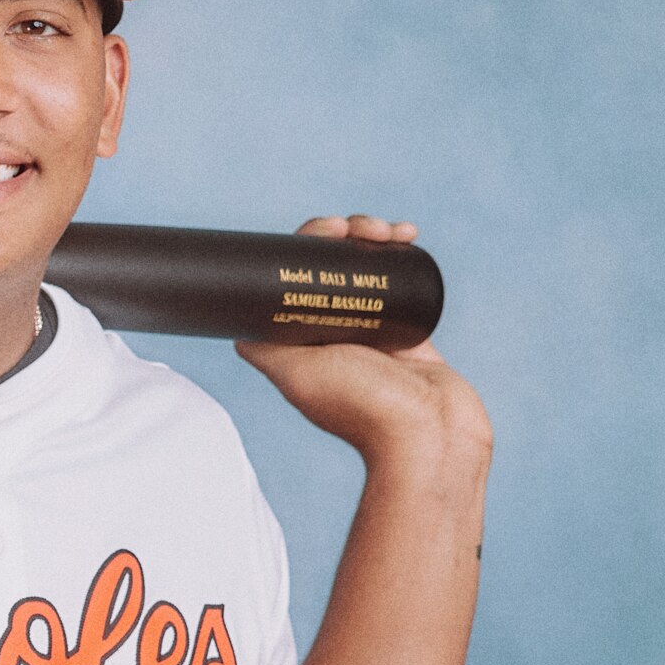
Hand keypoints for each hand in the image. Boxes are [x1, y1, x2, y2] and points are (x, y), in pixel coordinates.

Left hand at [235, 215, 491, 479]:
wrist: (429, 437)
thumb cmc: (363, 408)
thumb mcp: (298, 374)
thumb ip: (265, 348)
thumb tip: (236, 326)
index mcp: (304, 341)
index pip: (296, 278)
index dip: (306, 246)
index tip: (325, 229)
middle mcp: (335, 333)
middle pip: (331, 265)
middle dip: (343, 234)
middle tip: (356, 226)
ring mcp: (373, 328)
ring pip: (366, 267)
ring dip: (373, 237)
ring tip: (390, 231)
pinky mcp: (409, 328)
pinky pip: (403, 279)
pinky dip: (403, 253)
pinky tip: (407, 235)